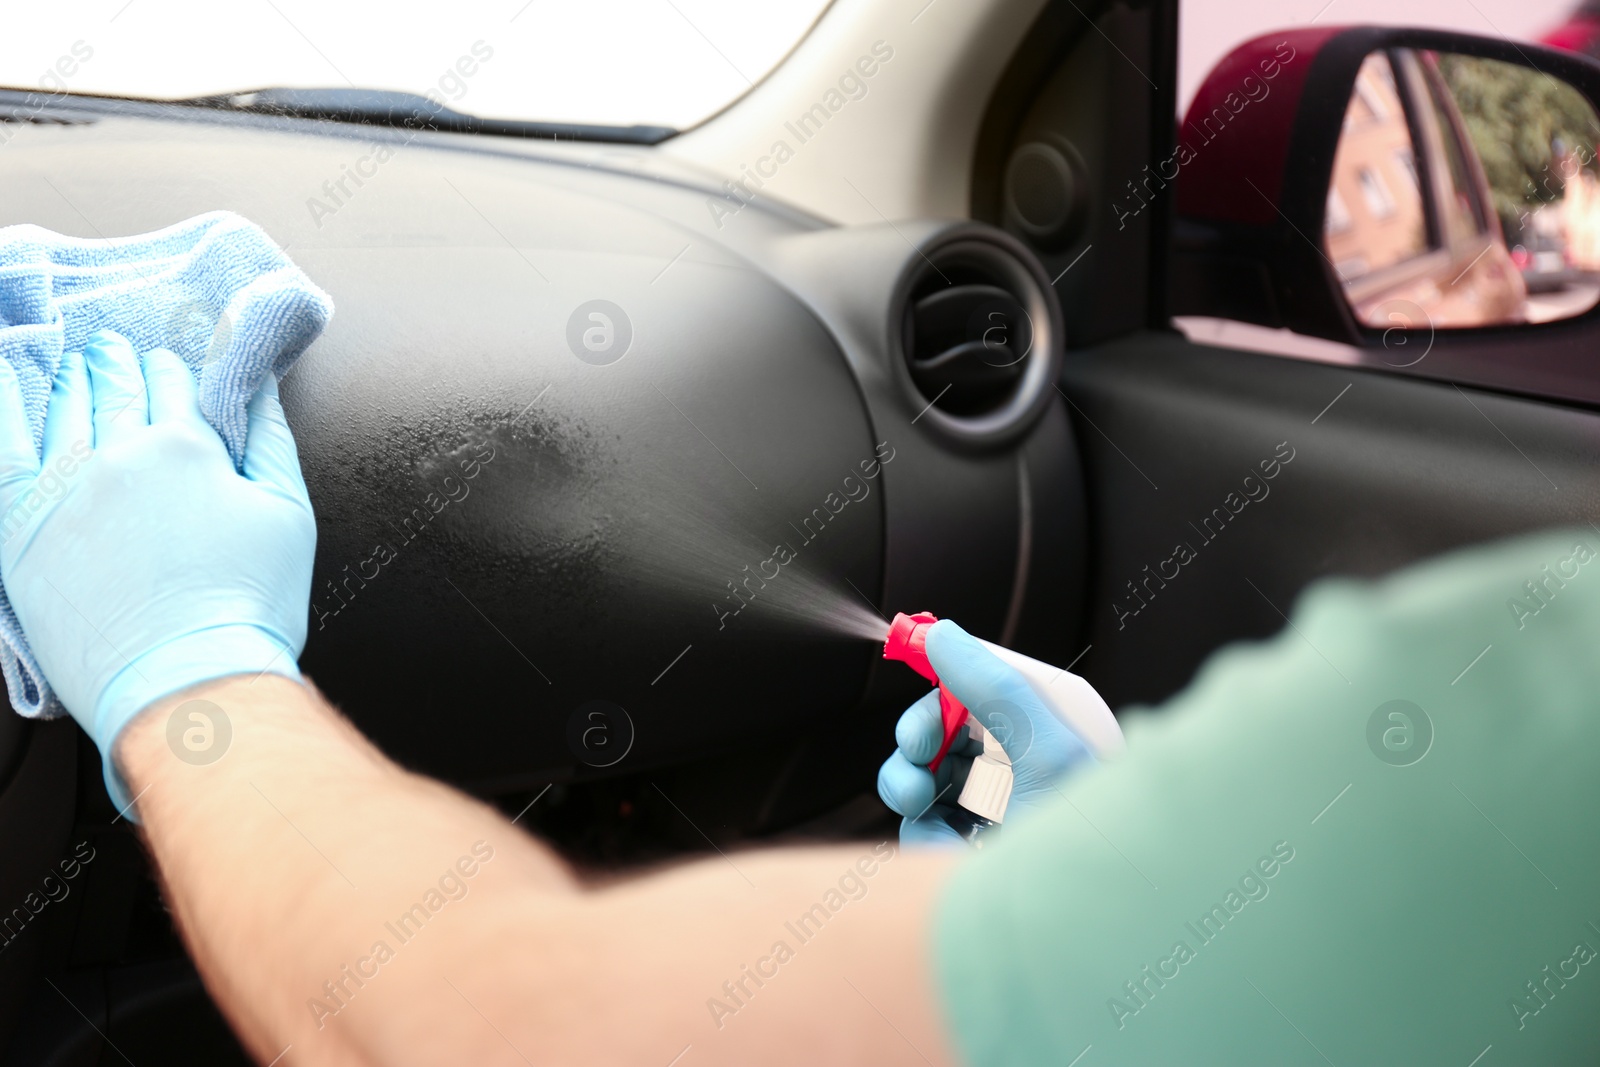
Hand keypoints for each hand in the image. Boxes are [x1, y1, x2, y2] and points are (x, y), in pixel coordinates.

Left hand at [0, 330, 315, 806]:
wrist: (188, 683)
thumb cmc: (247, 608)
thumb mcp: (287, 513)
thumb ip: (269, 438)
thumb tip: (259, 383)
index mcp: (188, 448)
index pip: (177, 386)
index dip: (176, 371)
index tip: (170, 364)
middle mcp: (120, 455)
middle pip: (118, 389)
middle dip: (120, 365)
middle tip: (115, 349)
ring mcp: (64, 489)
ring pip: (63, 408)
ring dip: (72, 378)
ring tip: (77, 363)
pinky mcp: (22, 528)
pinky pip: (4, 445)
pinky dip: (6, 403)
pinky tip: (8, 374)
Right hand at [877, 619, 1094, 845]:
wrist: (1088, 943)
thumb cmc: (1087, 849)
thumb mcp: (1046, 754)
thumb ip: (994, 689)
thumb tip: (944, 636)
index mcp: (1049, 735)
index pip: (983, 689)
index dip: (943, 686)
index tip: (910, 674)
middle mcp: (1021, 772)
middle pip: (944, 734)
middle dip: (919, 742)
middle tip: (916, 759)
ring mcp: (991, 818)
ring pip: (923, 780)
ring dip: (911, 788)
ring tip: (924, 808)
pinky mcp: (966, 860)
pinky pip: (921, 831)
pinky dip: (922, 839)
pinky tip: (946, 854)